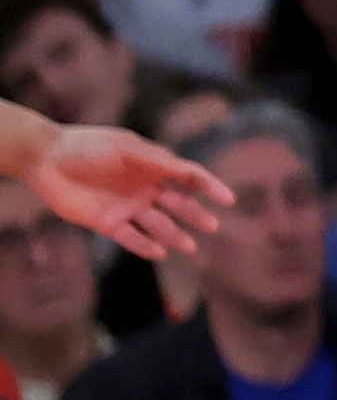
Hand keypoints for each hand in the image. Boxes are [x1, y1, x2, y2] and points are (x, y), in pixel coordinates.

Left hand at [26, 121, 227, 258]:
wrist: (46, 160)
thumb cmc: (88, 146)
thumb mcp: (127, 148)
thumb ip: (158, 162)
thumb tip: (190, 173)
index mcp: (153, 166)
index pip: (189, 178)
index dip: (210, 187)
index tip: (228, 199)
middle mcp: (145, 188)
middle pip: (178, 205)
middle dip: (196, 215)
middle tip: (212, 226)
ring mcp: (127, 207)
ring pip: (158, 225)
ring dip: (174, 235)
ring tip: (189, 246)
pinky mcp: (108, 223)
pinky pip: (131, 238)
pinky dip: (145, 246)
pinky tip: (160, 253)